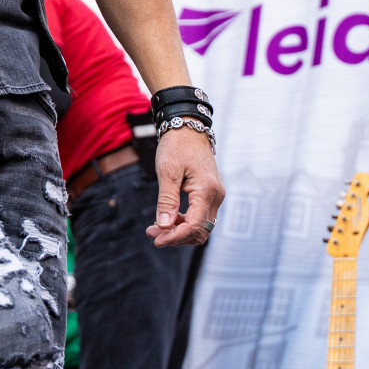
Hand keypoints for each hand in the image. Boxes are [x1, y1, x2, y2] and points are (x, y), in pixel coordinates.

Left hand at [147, 127, 223, 247]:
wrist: (188, 129)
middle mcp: (216, 196)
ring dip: (180, 231)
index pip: (194, 226)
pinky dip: (184, 222)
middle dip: (177, 237)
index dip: (175, 237)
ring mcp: (216, 196)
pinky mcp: (211, 194)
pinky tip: (167, 219)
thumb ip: (166, 200)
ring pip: (202, 227)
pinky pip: (201, 217)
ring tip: (155, 228)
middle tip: (152, 234)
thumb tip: (164, 226)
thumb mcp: (167, 172)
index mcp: (207, 190)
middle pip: (201, 231)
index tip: (155, 239)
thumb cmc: (176, 146)